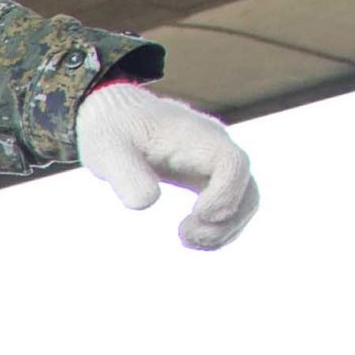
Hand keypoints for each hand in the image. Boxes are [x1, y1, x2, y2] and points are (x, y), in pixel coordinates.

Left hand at [76, 82, 257, 249]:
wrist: (116, 116)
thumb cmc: (112, 129)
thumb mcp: (107, 150)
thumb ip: (125, 175)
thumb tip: (148, 203)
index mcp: (195, 137)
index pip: (233, 163)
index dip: (224, 195)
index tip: (194, 214)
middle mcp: (215, 147)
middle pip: (247, 188)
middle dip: (225, 222)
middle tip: (184, 236)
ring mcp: (216, 163)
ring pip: (245, 201)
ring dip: (224, 230)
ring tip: (186, 239)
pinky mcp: (210, 177)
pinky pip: (231, 205)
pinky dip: (218, 227)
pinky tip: (188, 237)